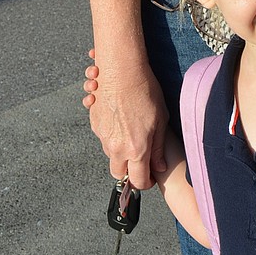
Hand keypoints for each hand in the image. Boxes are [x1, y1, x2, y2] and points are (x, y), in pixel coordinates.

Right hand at [82, 51, 168, 189]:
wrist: (122, 71)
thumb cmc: (146, 92)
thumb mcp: (161, 120)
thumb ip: (158, 148)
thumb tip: (159, 167)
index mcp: (136, 149)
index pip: (138, 181)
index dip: (146, 183)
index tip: (151, 178)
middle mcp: (116, 147)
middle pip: (119, 173)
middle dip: (129, 171)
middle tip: (141, 160)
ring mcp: (102, 137)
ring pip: (110, 155)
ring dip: (120, 152)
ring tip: (133, 132)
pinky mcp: (94, 124)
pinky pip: (103, 139)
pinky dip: (112, 136)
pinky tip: (122, 119)